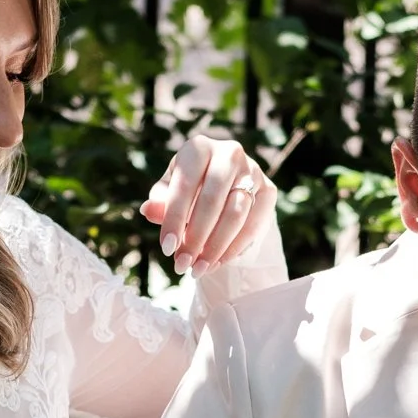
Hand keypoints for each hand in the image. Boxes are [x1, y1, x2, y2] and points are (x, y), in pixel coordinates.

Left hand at [141, 134, 275, 276]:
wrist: (226, 185)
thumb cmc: (189, 188)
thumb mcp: (170, 192)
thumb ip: (160, 201)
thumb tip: (148, 210)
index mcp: (198, 147)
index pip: (185, 185)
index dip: (175, 219)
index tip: (167, 249)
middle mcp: (229, 153)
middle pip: (213, 201)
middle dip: (196, 238)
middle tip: (182, 265)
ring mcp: (253, 171)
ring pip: (235, 215)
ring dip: (216, 247)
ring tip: (198, 269)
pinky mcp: (269, 190)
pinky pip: (254, 224)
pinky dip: (234, 248)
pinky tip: (218, 262)